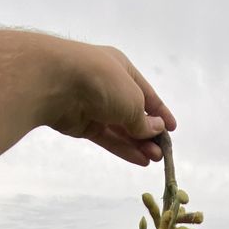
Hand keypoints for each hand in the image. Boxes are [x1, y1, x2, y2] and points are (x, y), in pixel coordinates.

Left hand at [39, 39, 176, 165]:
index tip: (172, 129)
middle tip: (161, 152)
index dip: (160, 112)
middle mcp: (107, 86)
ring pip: (120, 128)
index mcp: (121, 69)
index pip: (146, 94)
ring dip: (138, 144)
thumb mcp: (132, 100)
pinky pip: (106, 137)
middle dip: (149, 133)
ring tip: (154, 159)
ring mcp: (92, 105)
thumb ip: (143, 120)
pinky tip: (139, 160)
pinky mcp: (80, 123)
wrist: (56, 81)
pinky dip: (122, 148)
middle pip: (133, 113)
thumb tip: (156, 129)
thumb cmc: (101, 80)